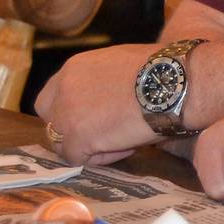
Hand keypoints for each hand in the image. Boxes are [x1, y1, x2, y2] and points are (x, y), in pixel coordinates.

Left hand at [34, 43, 155, 164]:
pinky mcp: (78, 137)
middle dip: (71, 130)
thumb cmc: (161, 71)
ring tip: (121, 141)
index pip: (53, 96)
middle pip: (50, 120)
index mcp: (74, 68)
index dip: (71, 111)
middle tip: (99, 134)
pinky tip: (125, 146)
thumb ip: (102, 81)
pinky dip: (100, 158)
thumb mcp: (121, 65)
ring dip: (88, 146)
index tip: (94, 117)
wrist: (173, 83)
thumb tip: (106, 99)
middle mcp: (63, 88)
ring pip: (62, 143)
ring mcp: (67, 114)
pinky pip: (78, 159)